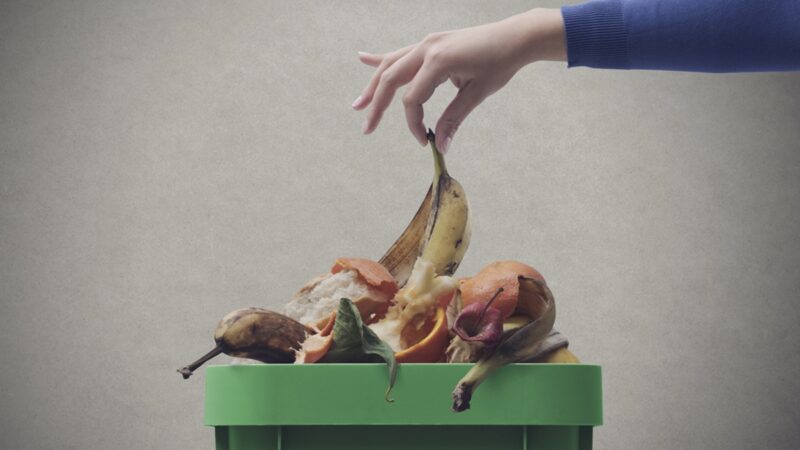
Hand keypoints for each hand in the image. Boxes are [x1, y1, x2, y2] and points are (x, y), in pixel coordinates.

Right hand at [352, 8, 565, 153]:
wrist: (515, 37)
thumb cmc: (500, 63)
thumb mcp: (477, 93)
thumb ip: (454, 119)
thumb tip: (440, 146)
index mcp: (438, 61)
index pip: (412, 98)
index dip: (414, 123)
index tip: (424, 140)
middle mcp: (427, 48)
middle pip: (391, 80)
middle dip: (377, 106)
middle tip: (367, 129)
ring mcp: (427, 43)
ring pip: (391, 66)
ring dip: (373, 85)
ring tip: (358, 104)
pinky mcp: (431, 43)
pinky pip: (401, 53)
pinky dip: (382, 58)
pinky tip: (363, 58)